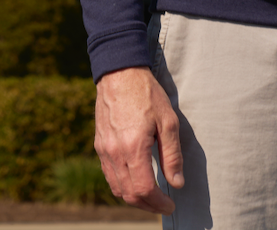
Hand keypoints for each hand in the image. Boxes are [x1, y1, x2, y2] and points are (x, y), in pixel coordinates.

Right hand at [94, 65, 183, 212]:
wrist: (119, 72)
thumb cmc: (146, 93)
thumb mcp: (168, 120)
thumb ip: (172, 155)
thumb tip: (177, 183)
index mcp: (134, 148)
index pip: (145, 189)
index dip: (159, 203)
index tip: (171, 205)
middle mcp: (115, 153)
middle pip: (129, 194)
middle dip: (148, 205)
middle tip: (163, 204)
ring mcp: (104, 150)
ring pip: (117, 188)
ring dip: (134, 198)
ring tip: (151, 196)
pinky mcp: (99, 144)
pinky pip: (109, 175)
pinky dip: (122, 185)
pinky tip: (134, 180)